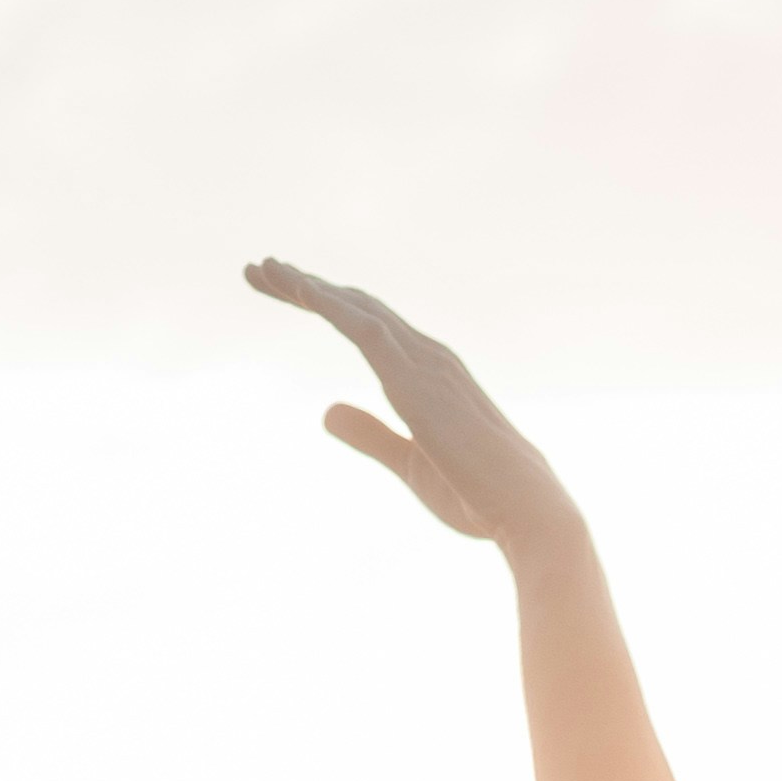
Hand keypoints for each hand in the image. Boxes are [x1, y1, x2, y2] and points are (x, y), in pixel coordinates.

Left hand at [244, 260, 585, 562]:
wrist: (524, 511)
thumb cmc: (478, 495)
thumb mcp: (408, 461)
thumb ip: (370, 434)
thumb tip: (325, 411)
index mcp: (429, 375)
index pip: (367, 326)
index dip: (322, 305)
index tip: (279, 292)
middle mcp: (428, 357)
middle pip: (356, 307)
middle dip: (304, 287)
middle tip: (257, 270)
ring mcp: (424, 363)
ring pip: (356, 308)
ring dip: (306, 286)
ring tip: (263, 269)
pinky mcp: (416, 378)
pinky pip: (365, 328)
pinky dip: (330, 304)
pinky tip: (298, 288)